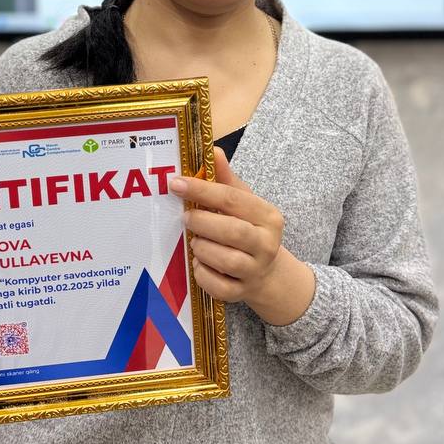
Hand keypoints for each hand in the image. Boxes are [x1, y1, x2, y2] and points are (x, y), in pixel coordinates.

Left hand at [169, 148, 315, 326]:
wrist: (268, 274)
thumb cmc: (249, 231)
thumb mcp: (244, 204)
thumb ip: (226, 181)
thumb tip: (213, 150)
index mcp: (267, 216)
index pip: (232, 199)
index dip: (201, 190)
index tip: (175, 184)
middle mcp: (266, 243)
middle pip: (232, 231)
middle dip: (202, 223)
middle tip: (185, 218)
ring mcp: (256, 270)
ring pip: (225, 260)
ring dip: (202, 249)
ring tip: (195, 241)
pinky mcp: (243, 293)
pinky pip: (218, 286)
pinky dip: (203, 274)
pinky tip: (199, 263)